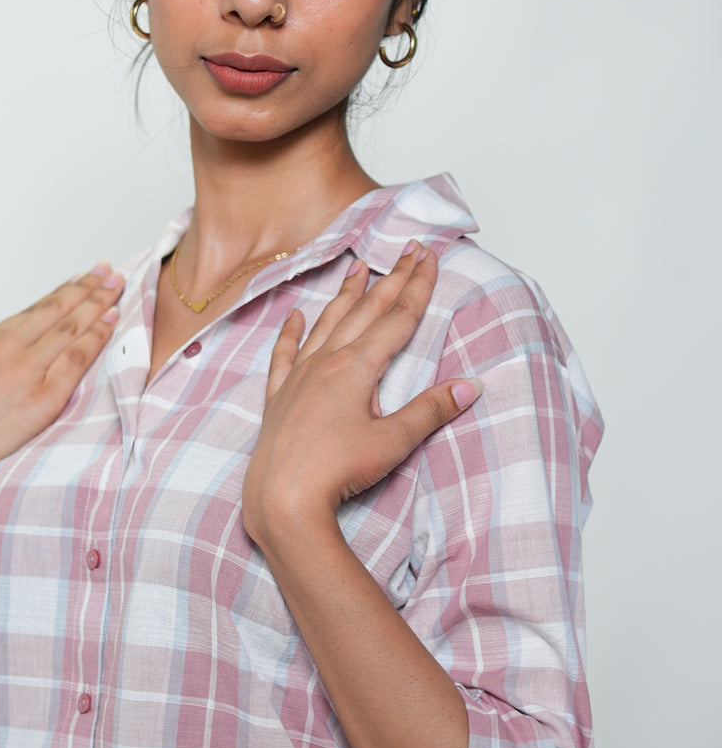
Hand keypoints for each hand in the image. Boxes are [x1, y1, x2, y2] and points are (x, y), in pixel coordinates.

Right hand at [0, 262, 123, 507]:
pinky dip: (97, 335)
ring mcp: (27, 368)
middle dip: (86, 287)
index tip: (81, 278)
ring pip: (71, 325)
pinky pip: (77, 356)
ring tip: (117, 286)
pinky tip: (112, 321)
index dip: (62, 292)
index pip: (35, 310)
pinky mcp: (44, 393)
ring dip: (97, 302)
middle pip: (56, 308)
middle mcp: (9, 346)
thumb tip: (8, 365)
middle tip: (108, 270)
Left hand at [242, 243, 480, 544]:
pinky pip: (284, 355)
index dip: (417, 286)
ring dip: (345, 296)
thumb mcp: (392, 442)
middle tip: (407, 250)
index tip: (428, 257)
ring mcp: (299, 378)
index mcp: (357, 368)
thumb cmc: (337, 472)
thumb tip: (469, 385)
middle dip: (391, 279)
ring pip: (326, 324)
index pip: (397, 318)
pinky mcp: (278, 397)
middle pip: (366, 312)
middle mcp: (326, 363)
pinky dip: (291, 333)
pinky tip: (294, 316)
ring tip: (358, 270)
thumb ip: (430, 410)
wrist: (282, 497)